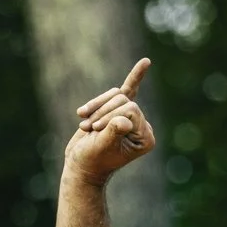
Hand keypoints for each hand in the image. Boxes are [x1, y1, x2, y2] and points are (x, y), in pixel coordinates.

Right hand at [65, 58, 155, 184]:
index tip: (97, 129)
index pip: (132, 109)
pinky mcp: (118, 111)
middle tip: (90, 128)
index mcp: (145, 139)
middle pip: (124, 100)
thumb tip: (124, 121)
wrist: (80, 164)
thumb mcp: (100, 147)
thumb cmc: (90, 160)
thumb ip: (113, 133)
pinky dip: (136, 75)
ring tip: (86, 123)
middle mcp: (142, 127)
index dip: (111, 116)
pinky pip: (129, 88)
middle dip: (103, 112)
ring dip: (97, 106)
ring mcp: (131, 118)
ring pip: (116, 95)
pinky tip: (146, 62)